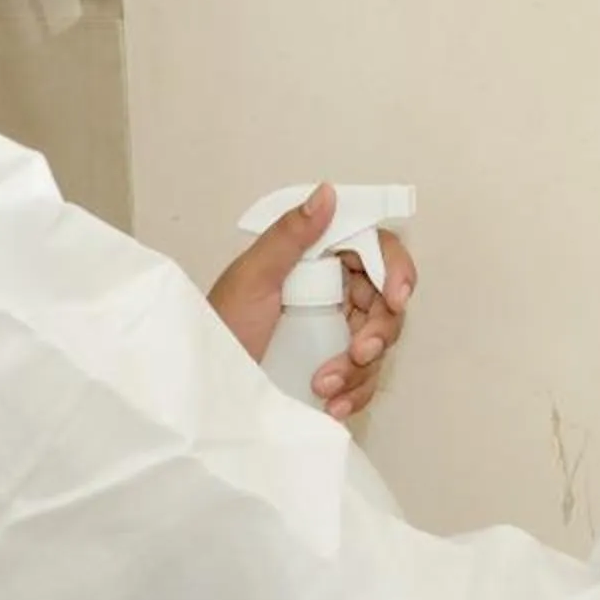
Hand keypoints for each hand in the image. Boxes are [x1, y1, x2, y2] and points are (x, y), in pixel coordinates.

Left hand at [206, 185, 417, 420]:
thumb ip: (289, 235)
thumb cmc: (219, 328)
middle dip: (379, 330)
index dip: (395, 270)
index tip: (396, 298)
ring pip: (379, 344)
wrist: (203, 388)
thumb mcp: (251, 279)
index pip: (374, 250)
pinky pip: (364, 379)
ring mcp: (334, 332)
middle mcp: (331, 292)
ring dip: (361, 369)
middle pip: (385, 301)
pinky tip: (333, 406)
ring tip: (324, 387)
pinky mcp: (333, 368)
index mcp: (315, 260)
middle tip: (359, 353)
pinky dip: (355, 394)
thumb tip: (326, 193)